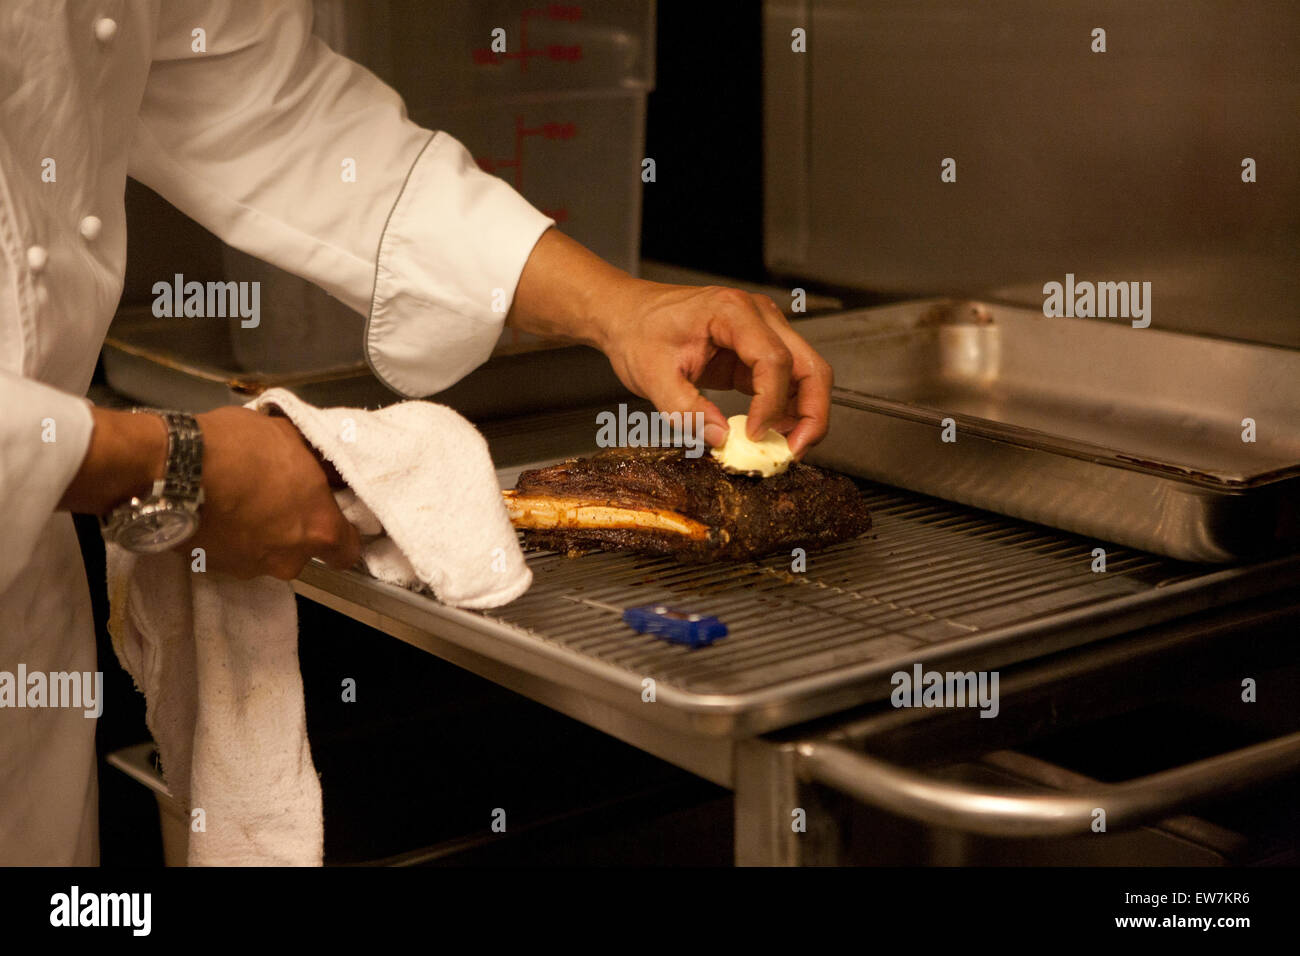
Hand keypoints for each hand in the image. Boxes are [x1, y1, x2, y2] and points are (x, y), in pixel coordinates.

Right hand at [187, 407, 360, 578]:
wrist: (174, 468)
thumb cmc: (241, 447)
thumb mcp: (291, 438)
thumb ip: (318, 463)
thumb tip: (331, 472)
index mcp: (319, 529)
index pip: (348, 551)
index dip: (339, 533)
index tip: (328, 515)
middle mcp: (290, 558)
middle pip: (304, 552)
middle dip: (294, 530)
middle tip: (278, 499)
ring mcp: (251, 568)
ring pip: (268, 554)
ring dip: (261, 534)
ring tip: (242, 501)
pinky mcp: (216, 569)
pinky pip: (235, 555)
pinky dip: (232, 539)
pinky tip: (220, 512)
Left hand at [506, 229, 832, 455]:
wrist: (628, 317)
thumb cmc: (638, 332)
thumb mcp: (652, 375)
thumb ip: (685, 410)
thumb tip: (720, 438)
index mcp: (732, 313)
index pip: (774, 359)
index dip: (771, 403)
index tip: (754, 435)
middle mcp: (758, 317)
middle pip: (810, 365)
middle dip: (812, 413)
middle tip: (795, 451)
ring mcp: (763, 332)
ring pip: (808, 374)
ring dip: (805, 414)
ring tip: (785, 448)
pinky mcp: (758, 352)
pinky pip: (788, 382)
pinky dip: (787, 410)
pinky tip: (773, 434)